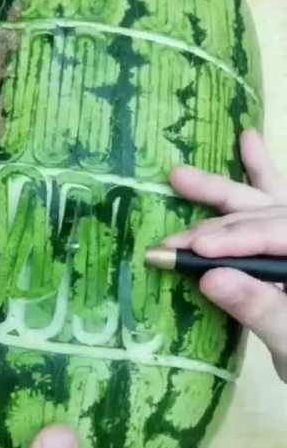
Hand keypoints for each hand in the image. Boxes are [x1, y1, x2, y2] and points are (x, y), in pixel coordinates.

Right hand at [164, 128, 286, 382]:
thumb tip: (211, 278)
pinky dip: (261, 172)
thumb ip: (261, 309)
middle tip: (171, 244)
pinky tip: (247, 139)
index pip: (279, 236)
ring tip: (179, 176)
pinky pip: (277, 198)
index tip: (194, 250)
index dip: (236, 241)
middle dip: (215, 231)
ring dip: (221, 192)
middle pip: (265, 218)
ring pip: (265, 203)